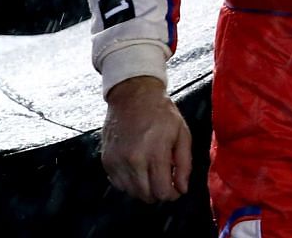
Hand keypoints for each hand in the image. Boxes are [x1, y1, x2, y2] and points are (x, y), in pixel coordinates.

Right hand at [101, 75, 191, 202]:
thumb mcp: (182, 132)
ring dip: (144, 189)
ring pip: (131, 192)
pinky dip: (130, 183)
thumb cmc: (161, 113)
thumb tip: (182, 188)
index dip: (172, 194)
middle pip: (146, 195)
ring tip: (152, 174)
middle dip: (159, 193)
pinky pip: (119, 184)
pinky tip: (138, 170)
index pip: (162, 191)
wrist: (133, 95)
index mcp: (155, 153)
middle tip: (165, 181)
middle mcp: (133, 160)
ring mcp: (117, 161)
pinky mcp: (107, 160)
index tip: (176, 189)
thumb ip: (184, 163)